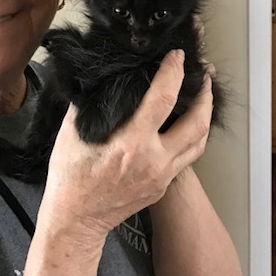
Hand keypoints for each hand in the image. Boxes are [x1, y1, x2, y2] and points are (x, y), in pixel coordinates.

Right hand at [40, 49, 213, 245]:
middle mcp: (153, 161)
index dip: (173, 72)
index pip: (163, 99)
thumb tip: (99, 80)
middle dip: (205, 94)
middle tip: (203, 75)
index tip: (176, 55)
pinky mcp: (161, 187)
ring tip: (202, 97)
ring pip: (199, 143)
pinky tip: (183, 125)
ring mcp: (161, 177)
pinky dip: (190, 137)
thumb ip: (88, 105)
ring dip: (204, 117)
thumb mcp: (71, 134)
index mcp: (131, 143)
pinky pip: (185, 158)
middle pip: (197, 123)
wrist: (75, 220)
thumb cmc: (70, 178)